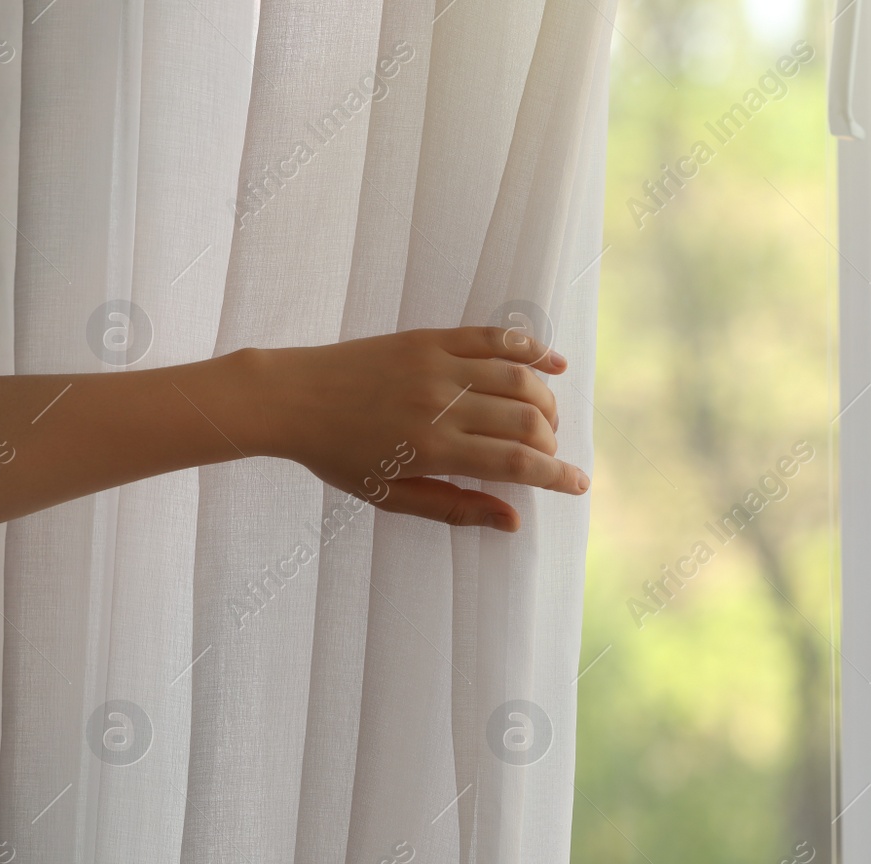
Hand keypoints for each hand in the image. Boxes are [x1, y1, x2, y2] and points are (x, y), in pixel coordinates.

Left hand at [244, 327, 588, 531]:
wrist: (291, 398)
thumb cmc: (339, 456)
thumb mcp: (392, 496)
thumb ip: (456, 508)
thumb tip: (514, 519)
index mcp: (432, 450)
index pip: (516, 463)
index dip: (557, 475)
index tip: (579, 484)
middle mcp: (440, 405)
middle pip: (526, 419)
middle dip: (551, 440)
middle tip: (547, 453)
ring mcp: (438, 366)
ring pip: (518, 378)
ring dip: (546, 400)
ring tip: (547, 419)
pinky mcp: (431, 339)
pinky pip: (494, 338)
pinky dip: (531, 349)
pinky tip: (553, 365)